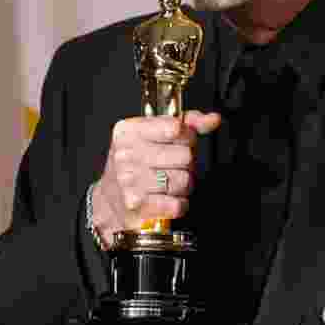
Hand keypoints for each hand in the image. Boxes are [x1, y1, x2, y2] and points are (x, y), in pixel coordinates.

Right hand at [91, 110, 220, 244]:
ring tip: (168, 184)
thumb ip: (188, 123)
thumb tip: (213, 119)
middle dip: (187, 164)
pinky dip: (178, 204)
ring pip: (184, 181)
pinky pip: (177, 204)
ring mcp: (130, 180)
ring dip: (183, 185)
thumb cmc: (138, 164)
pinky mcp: (137, 206)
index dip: (186, 137)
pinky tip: (166, 199)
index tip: (180, 142)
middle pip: (185, 156)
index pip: (176, 128)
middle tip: (173, 167)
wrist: (111, 199)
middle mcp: (126, 154)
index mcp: (129, 131)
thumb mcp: (156, 134)